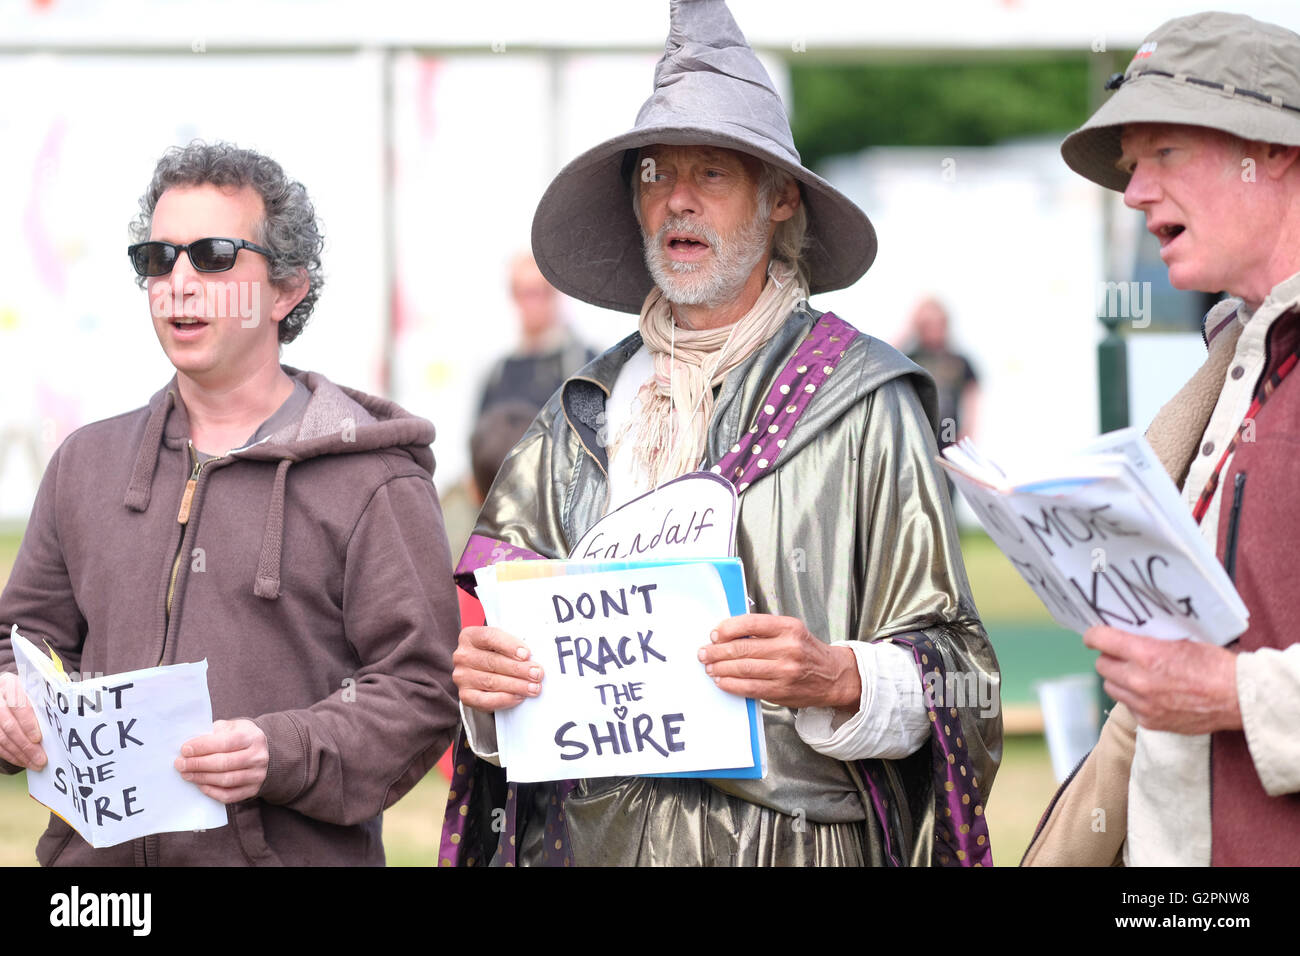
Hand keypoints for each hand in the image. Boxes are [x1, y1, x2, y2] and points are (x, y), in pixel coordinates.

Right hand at [0, 672, 46, 769]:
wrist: (6, 690)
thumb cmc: (30, 689)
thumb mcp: (38, 685)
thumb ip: (50, 694)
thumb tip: (69, 704)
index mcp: (10, 684)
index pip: (18, 705)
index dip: (28, 723)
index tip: (38, 738)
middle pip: (9, 725)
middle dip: (25, 745)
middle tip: (40, 759)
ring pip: (1, 737)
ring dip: (19, 754)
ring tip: (34, 764)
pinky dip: (10, 755)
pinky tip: (22, 761)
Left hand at [175, 718, 268, 802]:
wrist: (263, 753)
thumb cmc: (241, 738)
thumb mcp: (233, 727)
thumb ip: (214, 732)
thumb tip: (192, 746)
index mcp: (252, 737)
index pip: (225, 742)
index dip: (203, 746)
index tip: (185, 749)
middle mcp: (258, 757)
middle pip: (224, 763)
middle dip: (198, 764)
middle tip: (181, 764)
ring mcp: (257, 775)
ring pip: (225, 780)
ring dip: (202, 778)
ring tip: (186, 774)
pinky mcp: (253, 790)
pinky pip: (228, 795)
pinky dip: (211, 791)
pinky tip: (200, 784)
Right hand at [452, 626, 541, 712]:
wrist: (484, 673)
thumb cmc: (497, 654)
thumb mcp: (503, 643)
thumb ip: (514, 645)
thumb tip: (532, 656)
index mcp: (470, 636)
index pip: (489, 637)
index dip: (509, 645)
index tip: (526, 654)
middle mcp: (463, 656)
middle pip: (492, 662)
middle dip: (518, 669)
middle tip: (536, 673)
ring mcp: (462, 676)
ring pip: (491, 681)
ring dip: (516, 685)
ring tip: (533, 687)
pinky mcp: (465, 695)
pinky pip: (485, 700)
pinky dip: (505, 699)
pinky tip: (519, 697)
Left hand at [699, 614, 860, 710]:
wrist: (833, 676)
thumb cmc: (807, 651)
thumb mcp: (791, 631)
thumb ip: (763, 630)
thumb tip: (727, 633)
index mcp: (789, 627)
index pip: (751, 624)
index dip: (728, 628)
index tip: (715, 633)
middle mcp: (788, 648)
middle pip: (743, 648)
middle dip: (717, 651)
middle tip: (704, 653)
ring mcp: (785, 671)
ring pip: (743, 669)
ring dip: (721, 668)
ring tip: (709, 667)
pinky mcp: (782, 690)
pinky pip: (749, 688)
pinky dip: (731, 684)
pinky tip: (722, 680)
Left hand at [1084, 626, 1241, 733]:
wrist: (1240, 699)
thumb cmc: (1215, 665)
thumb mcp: (1181, 641)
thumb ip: (1150, 640)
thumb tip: (1128, 634)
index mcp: (1146, 655)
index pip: (1101, 640)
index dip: (1094, 636)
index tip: (1093, 636)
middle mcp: (1138, 680)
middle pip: (1102, 665)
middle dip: (1109, 658)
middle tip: (1122, 655)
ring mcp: (1143, 704)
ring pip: (1111, 687)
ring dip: (1118, 679)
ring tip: (1135, 675)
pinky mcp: (1150, 722)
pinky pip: (1129, 707)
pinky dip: (1134, 699)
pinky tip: (1151, 694)